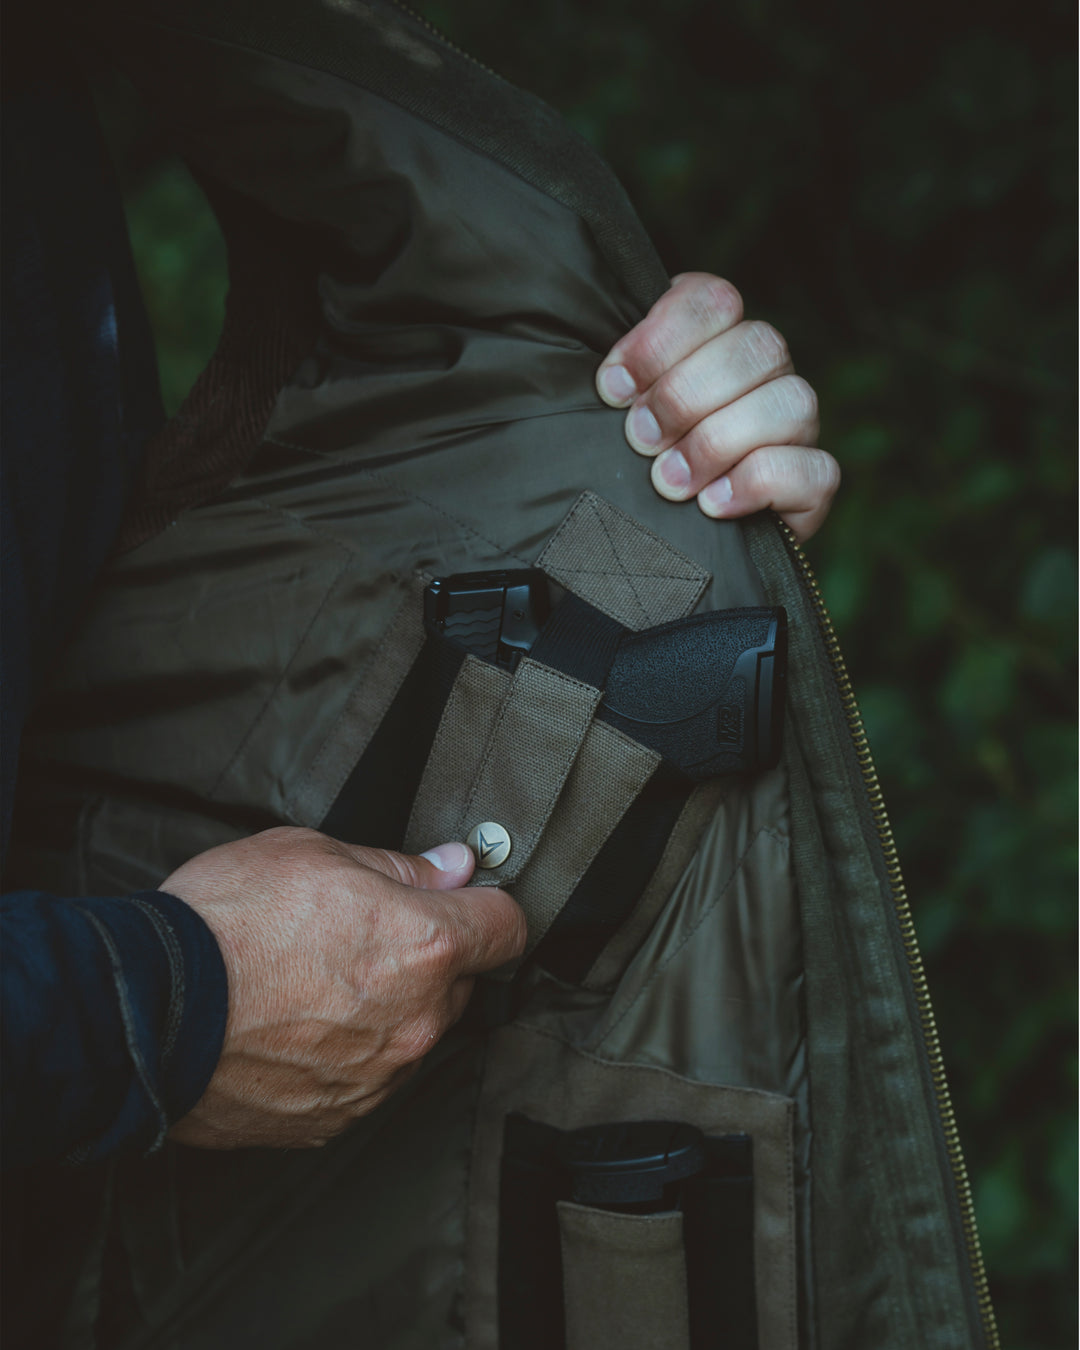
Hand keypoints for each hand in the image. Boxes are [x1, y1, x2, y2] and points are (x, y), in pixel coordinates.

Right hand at [162, 828, 524, 1148]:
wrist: (144, 1011)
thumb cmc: (223, 922)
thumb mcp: (312, 853)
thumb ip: (398, 866)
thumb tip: (449, 868)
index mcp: (425, 947)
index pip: (508, 927)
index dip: (487, 906)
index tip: (466, 901)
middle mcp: (416, 1021)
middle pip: (459, 984)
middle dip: (427, 959)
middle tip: (362, 934)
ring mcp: (378, 1078)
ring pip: (412, 1034)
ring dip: (385, 1009)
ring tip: (313, 982)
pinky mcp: (335, 1119)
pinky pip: (366, 1078)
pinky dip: (345, 1054)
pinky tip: (294, 1027)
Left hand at [596, 273, 838, 541]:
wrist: (668, 547)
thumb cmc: (630, 467)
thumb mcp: (613, 416)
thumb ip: (614, 384)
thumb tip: (603, 381)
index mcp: (717, 338)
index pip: (713, 300)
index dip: (661, 339)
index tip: (612, 387)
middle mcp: (766, 373)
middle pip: (757, 346)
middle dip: (685, 395)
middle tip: (640, 439)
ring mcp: (796, 427)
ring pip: (791, 402)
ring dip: (718, 441)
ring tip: (668, 481)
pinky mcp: (814, 484)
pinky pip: (814, 469)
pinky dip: (759, 484)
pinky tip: (711, 505)